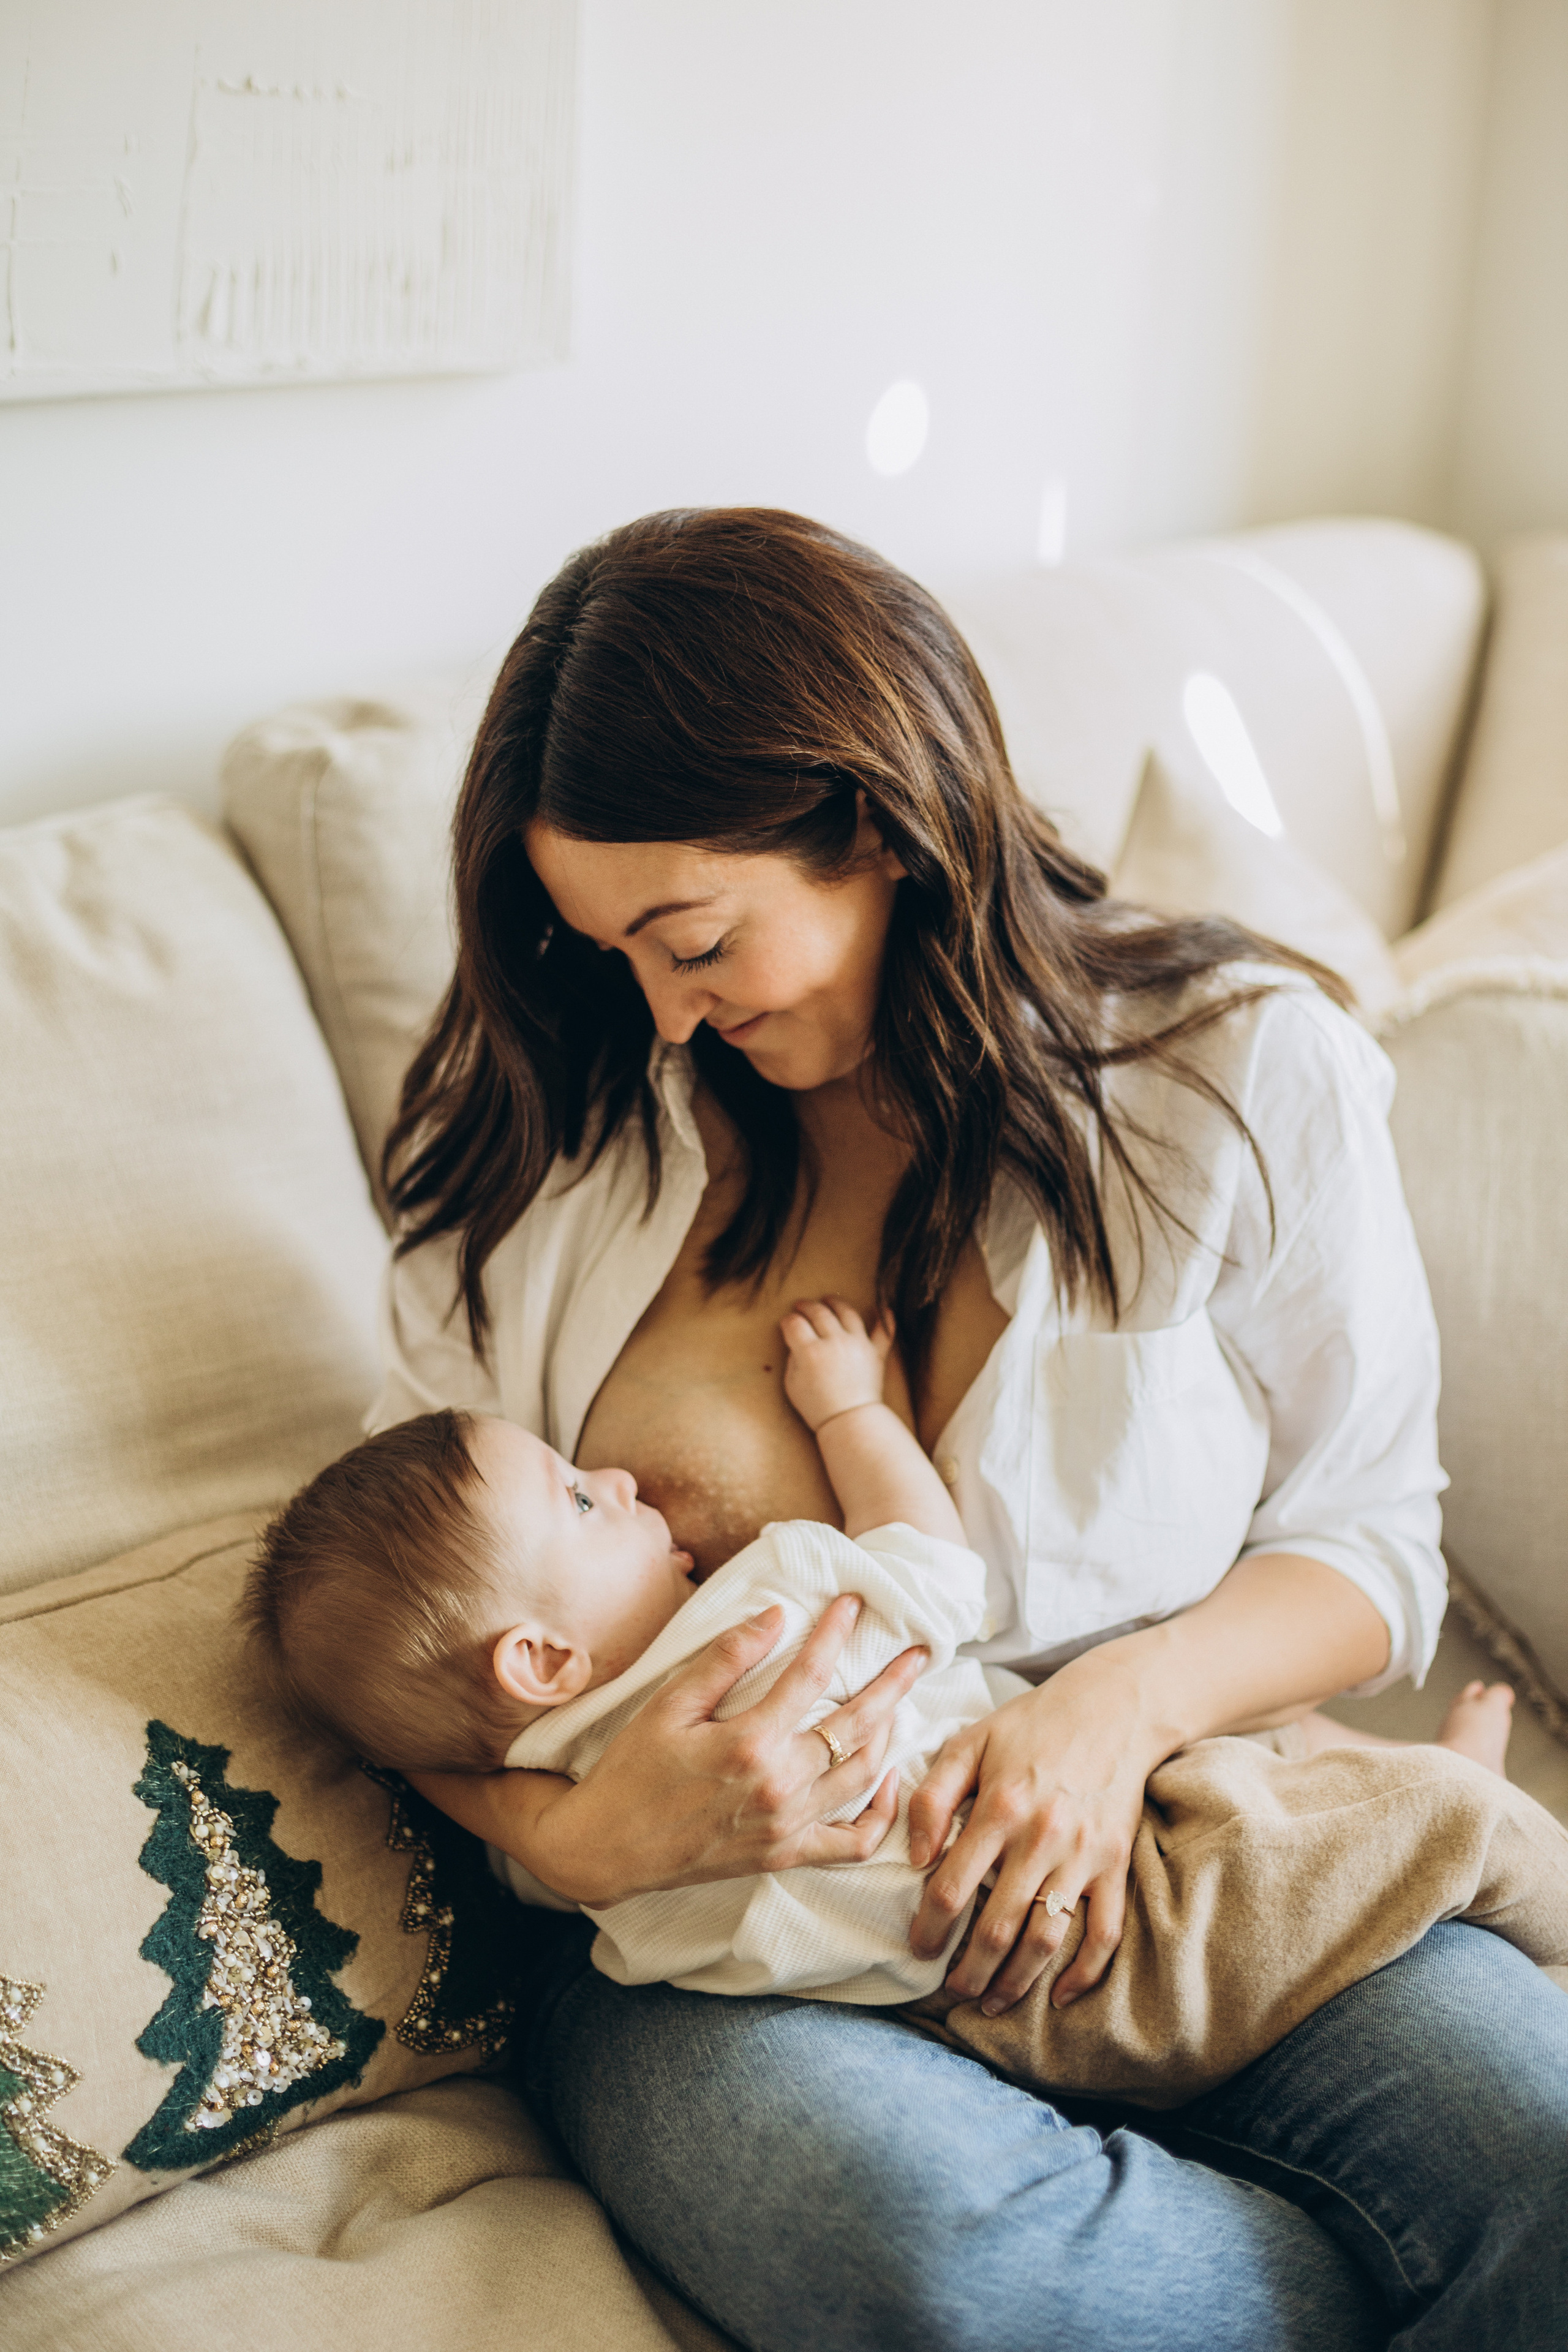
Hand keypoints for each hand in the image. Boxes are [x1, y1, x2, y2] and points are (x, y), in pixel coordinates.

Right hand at [468, 1594, 929, 1907]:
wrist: (607, 1848)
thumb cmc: (632, 1770)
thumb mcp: (668, 1705)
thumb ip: (725, 1660)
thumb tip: (776, 1616)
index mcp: (749, 1743)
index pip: (810, 1675)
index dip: (836, 1633)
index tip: (854, 1603)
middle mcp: (780, 1787)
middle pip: (856, 1725)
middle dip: (893, 1683)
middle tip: (920, 1652)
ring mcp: (788, 1827)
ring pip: (864, 1777)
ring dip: (891, 1734)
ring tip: (904, 1701)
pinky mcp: (786, 1856)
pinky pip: (853, 1842)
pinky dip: (881, 1813)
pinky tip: (889, 1779)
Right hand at [782, 1295, 893, 1432]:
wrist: (850, 1422)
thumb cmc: (817, 1408)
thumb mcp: (792, 1384)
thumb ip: (794, 1357)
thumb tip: (798, 1339)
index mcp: (811, 1352)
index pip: (794, 1323)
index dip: (788, 1321)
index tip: (787, 1324)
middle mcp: (835, 1342)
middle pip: (818, 1312)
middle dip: (806, 1306)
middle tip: (801, 1306)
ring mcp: (858, 1345)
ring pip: (847, 1312)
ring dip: (835, 1302)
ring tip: (829, 1300)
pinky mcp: (875, 1353)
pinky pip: (884, 1331)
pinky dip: (885, 1318)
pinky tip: (883, 1307)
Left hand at [906, 1655, 1155, 2013]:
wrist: (1113, 1708)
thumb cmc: (1031, 1724)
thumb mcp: (969, 1742)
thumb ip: (934, 1795)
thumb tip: (917, 1856)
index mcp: (999, 1808)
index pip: (952, 1888)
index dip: (930, 1929)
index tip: (918, 1948)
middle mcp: (1041, 1838)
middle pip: (997, 1928)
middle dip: (968, 1971)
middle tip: (950, 1991)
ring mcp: (1083, 1856)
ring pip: (1046, 1939)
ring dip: (1016, 1982)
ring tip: (991, 2001)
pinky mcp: (1115, 1865)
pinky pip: (1104, 1933)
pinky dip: (1084, 1973)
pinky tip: (1057, 1996)